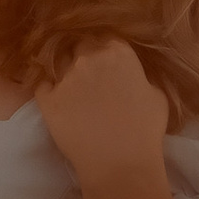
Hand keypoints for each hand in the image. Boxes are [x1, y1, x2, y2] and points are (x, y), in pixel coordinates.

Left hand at [33, 37, 167, 187]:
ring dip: (63, 67)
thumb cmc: (145, 131)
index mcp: (118, 52)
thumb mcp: (157, 95)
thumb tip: (130, 72)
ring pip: (57, 59)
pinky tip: (53, 94)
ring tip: (69, 83)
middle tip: (87, 70)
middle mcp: (88, 57)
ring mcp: (65, 76)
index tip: (104, 56)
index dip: (103, 45)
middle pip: (79, 43)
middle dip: (83, 52)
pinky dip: (46, 86)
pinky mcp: (46, 97)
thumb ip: (140, 75)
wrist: (120, 163)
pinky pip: (41, 83)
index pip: (105, 35)